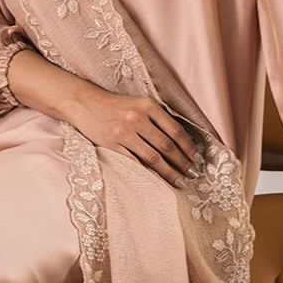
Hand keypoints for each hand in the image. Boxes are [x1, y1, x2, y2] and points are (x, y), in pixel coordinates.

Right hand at [68, 83, 202, 186]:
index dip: (189, 147)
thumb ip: (158, 117)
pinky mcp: (111, 144)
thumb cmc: (116, 105)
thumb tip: (182, 139)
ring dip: (168, 172)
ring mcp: (124, 132)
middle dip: (182, 162)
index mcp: (148, 106)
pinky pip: (134, 162)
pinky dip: (147, 173)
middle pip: (167, 146)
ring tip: (178, 180)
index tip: (197, 158)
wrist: (85, 103)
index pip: (176, 130)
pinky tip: (156, 180)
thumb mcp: (139, 103)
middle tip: (191, 173)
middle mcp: (137, 118)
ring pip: (153, 157)